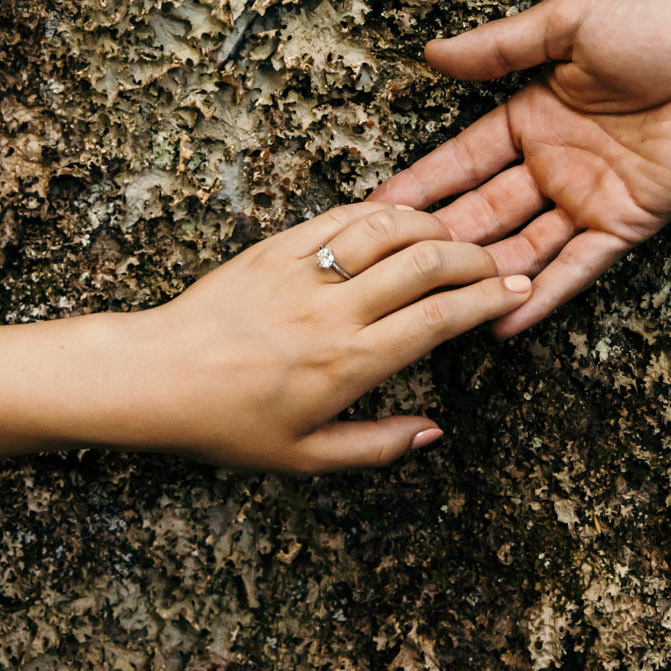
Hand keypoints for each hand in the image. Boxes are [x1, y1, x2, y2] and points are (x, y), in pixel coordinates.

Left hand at [116, 204, 532, 471]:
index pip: (438, 318)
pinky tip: (400, 222)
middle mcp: (333, 310)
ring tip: (454, 242)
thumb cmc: (225, 425)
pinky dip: (382, 213)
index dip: (488, 302)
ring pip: (388, 228)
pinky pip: (341, 216)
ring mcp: (303, 272)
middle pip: (426, 264)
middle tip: (497, 265)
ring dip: (433, 228)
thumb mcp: (304, 457)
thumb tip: (433, 433)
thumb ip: (376, 446)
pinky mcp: (275, 247)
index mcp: (348, 363)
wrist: (152, 377)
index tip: (518, 293)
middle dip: (476, 260)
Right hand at [372, 0, 670, 335]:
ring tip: (431, 305)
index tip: (375, 210)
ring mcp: (589, 197)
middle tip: (386, 271)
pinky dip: (542, 295)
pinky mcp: (627, 224)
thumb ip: (503, 47)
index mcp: (535, 113)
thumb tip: (432, 52)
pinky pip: (578, 266)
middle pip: (484, 209)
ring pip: (522, 245)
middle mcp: (555, 162)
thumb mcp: (572, 21)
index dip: (421, 183)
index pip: (463, 158)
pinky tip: (500, 320)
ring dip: (480, 274)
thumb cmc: (666, 28)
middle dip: (439, 240)